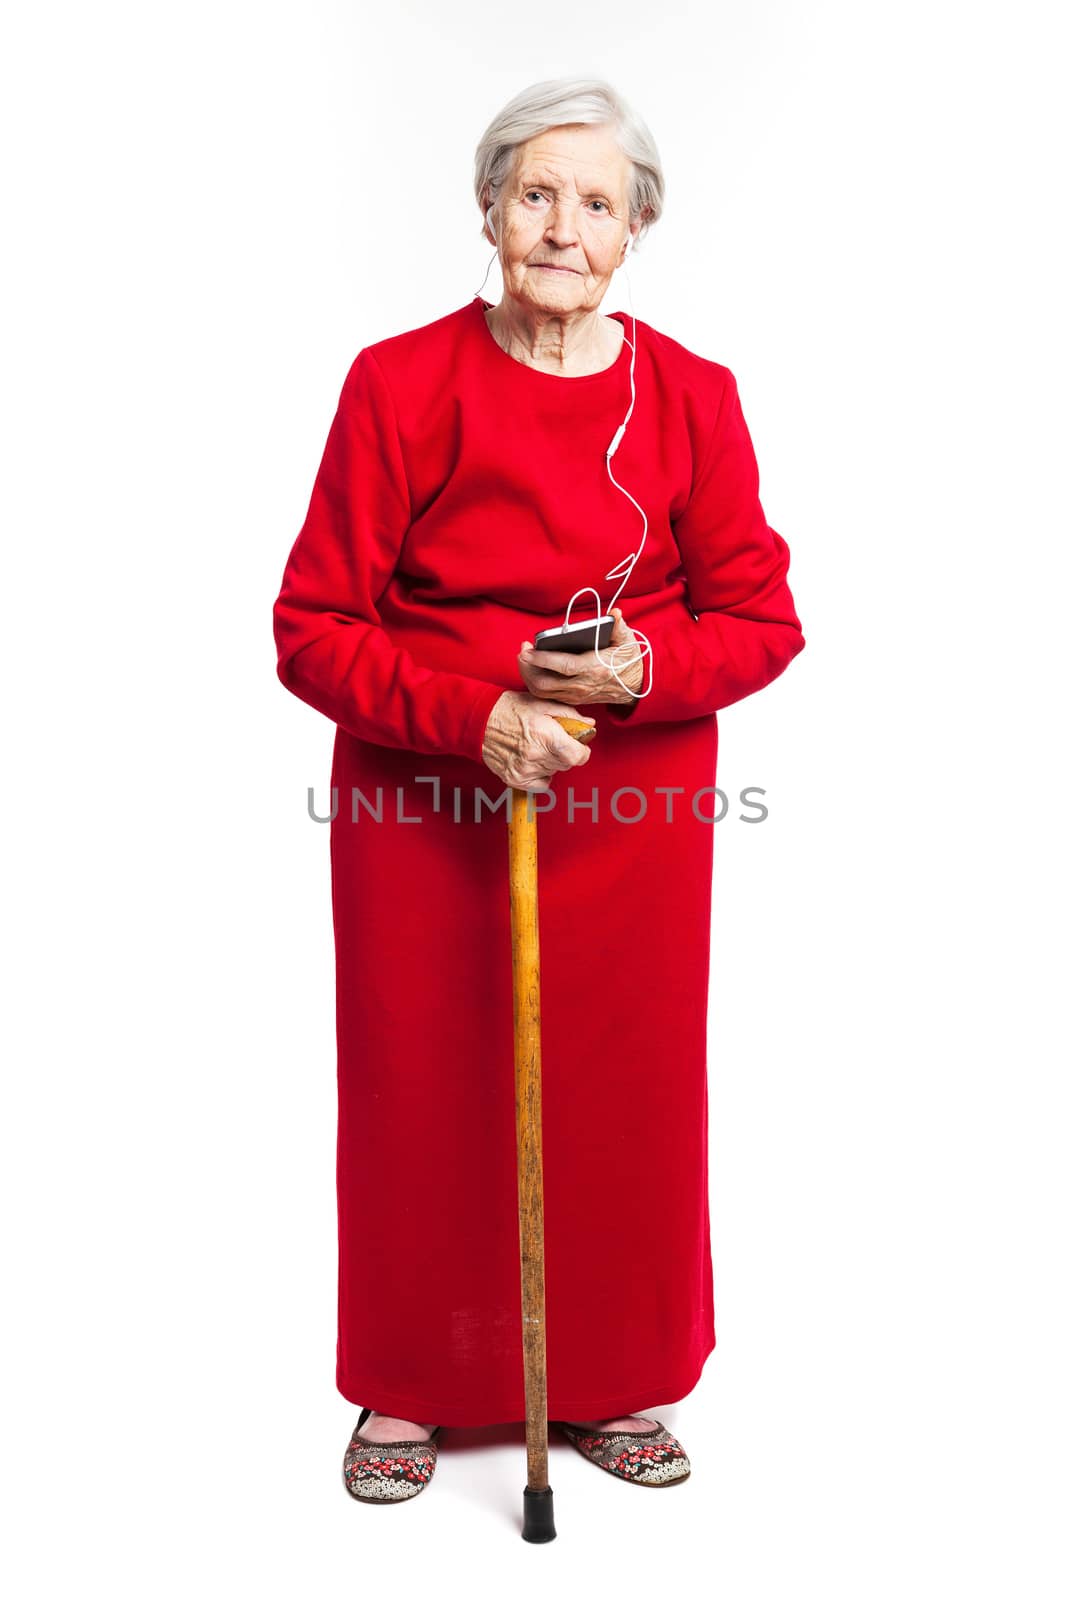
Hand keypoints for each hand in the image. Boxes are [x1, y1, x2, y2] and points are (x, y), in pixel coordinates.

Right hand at [481, 691, 595, 792]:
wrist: (479, 720)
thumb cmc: (508, 708)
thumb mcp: (541, 704)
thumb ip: (569, 715)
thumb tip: (589, 725)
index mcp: (546, 735)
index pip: (578, 756)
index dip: (582, 751)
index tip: (578, 745)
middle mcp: (536, 755)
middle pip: (567, 764)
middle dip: (565, 752)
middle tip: (553, 740)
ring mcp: (525, 769)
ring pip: (554, 772)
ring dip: (552, 762)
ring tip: (537, 746)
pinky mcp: (515, 779)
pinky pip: (541, 784)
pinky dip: (541, 775)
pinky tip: (532, 760)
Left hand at [517, 608, 643, 706]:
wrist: (635, 686)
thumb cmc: (628, 661)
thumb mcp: (627, 641)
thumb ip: (619, 627)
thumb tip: (614, 613)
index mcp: (594, 669)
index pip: (563, 666)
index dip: (542, 659)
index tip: (528, 649)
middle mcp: (582, 685)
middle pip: (545, 683)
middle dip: (527, 668)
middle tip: (523, 651)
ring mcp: (576, 695)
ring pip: (542, 691)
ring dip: (528, 675)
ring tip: (524, 658)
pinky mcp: (572, 699)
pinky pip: (546, 695)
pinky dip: (535, 683)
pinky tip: (532, 669)